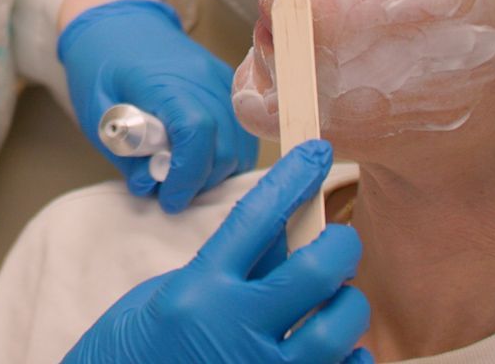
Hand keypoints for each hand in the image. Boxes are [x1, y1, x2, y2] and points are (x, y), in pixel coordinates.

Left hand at [58, 0, 257, 210]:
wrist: (116, 18)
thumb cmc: (99, 63)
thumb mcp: (95, 110)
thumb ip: (122, 151)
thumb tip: (149, 184)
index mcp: (164, 80)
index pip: (196, 132)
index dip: (187, 175)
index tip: (169, 198)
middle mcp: (201, 77)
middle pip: (225, 145)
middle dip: (202, 181)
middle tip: (171, 191)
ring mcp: (218, 77)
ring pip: (240, 142)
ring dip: (218, 170)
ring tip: (183, 174)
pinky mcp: (226, 81)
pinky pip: (241, 128)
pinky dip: (227, 152)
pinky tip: (199, 157)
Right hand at [62, 140, 371, 363]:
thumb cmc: (141, 343)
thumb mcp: (179, 291)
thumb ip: (234, 267)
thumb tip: (285, 232)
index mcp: (202, 289)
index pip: (256, 218)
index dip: (291, 180)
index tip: (316, 152)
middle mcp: (235, 330)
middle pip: (315, 272)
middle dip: (341, 245)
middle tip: (342, 238)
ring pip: (340, 328)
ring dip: (349, 305)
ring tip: (340, 299)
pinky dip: (353, 358)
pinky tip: (343, 347)